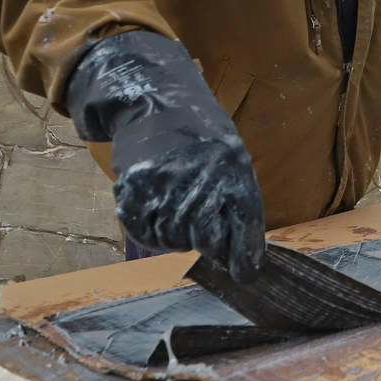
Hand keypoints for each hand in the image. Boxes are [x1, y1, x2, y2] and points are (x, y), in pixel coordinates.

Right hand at [66, 31, 266, 282]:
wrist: (158, 104)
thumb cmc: (203, 142)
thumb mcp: (234, 162)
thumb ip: (239, 206)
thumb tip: (246, 263)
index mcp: (233, 170)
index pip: (244, 225)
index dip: (245, 256)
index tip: (246, 276)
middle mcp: (200, 177)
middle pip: (204, 240)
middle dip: (207, 244)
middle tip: (205, 233)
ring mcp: (165, 182)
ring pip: (171, 239)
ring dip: (175, 235)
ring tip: (178, 210)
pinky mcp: (134, 186)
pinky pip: (142, 229)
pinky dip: (149, 228)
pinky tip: (156, 210)